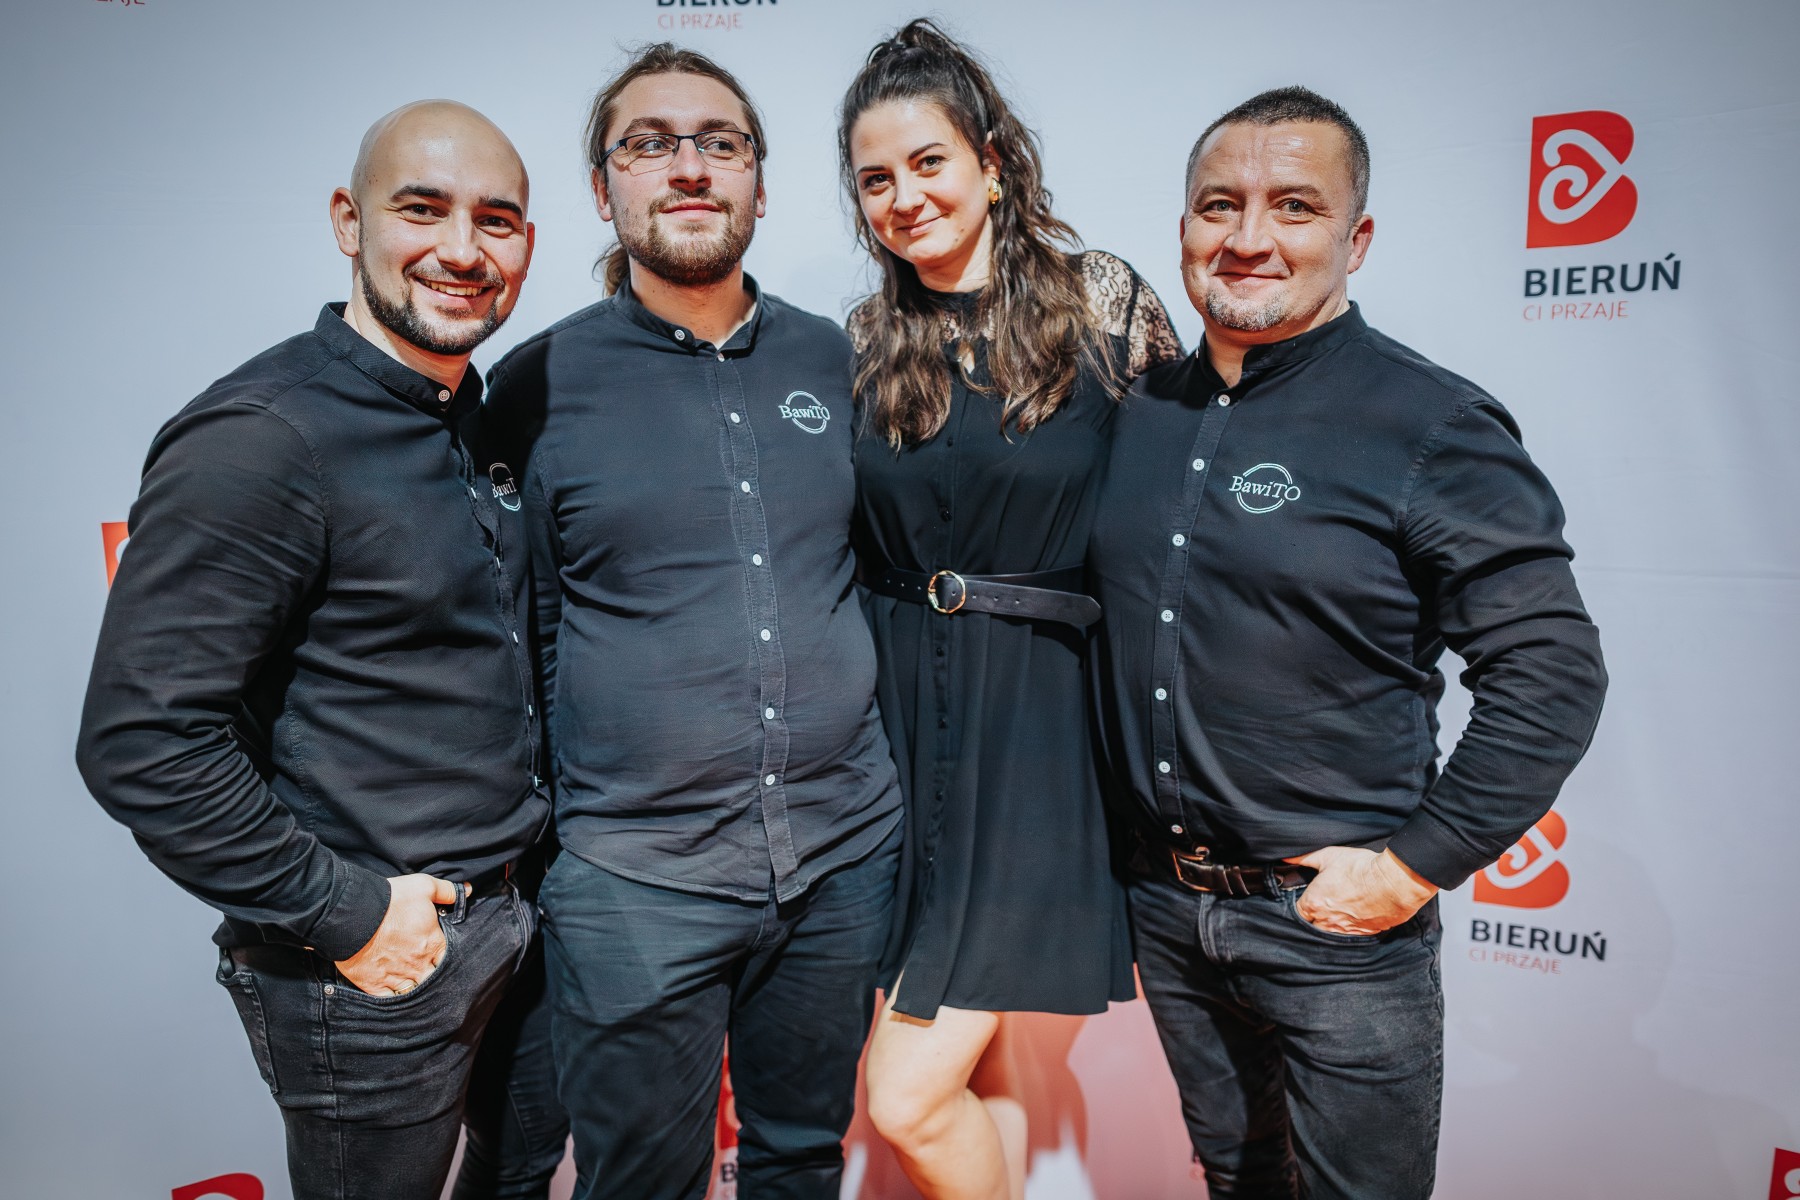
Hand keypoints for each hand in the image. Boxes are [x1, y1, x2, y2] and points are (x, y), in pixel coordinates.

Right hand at [333, 874, 465, 995]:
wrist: (352, 914)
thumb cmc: (390, 900)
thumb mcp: (423, 886)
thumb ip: (447, 891)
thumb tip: (466, 891)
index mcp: (432, 944)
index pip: (448, 959)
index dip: (444, 957)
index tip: (438, 954)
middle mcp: (418, 965)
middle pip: (432, 978)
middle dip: (431, 975)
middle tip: (425, 969)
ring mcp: (396, 977)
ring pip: (413, 991)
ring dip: (414, 987)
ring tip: (410, 981)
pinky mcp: (374, 985)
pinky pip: (389, 999)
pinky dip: (393, 997)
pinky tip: (393, 992)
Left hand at [1283, 846, 1436, 936]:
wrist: (1394, 883)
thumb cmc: (1361, 868)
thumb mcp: (1329, 856)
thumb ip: (1305, 859)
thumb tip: (1287, 860)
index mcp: (1314, 904)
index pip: (1298, 912)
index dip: (1302, 905)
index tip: (1308, 898)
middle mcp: (1327, 921)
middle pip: (1312, 926)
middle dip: (1315, 917)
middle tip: (1324, 904)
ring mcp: (1345, 930)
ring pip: (1330, 933)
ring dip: (1332, 924)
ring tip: (1340, 910)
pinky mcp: (1363, 934)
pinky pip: (1350, 935)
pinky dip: (1350, 927)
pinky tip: (1355, 915)